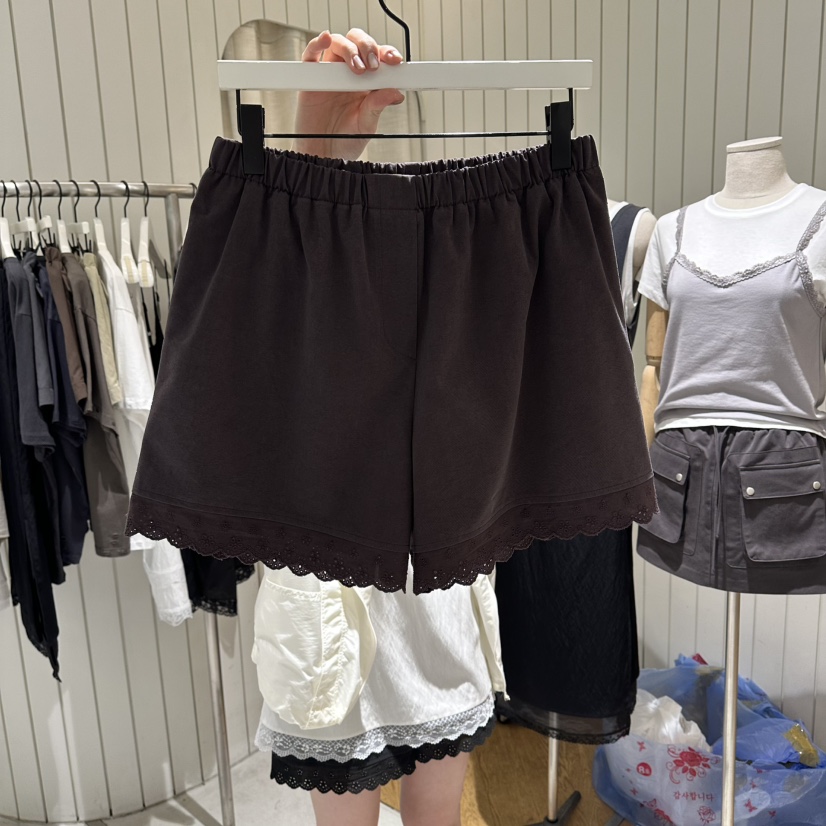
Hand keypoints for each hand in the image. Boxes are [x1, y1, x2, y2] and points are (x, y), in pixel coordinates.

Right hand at [293, 29, 404, 159]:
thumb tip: (396, 93)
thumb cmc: (344, 142)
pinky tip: (326, 39)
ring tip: (357, 67)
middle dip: (368, 47)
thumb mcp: (366, 126)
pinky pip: (311, 53)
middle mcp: (348, 74)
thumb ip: (378, 106)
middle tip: (373, 66)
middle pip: (358, 43)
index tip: (395, 61)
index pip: (378, 58)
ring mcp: (329, 74)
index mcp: (366, 83)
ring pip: (338, 43)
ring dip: (349, 48)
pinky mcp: (310, 78)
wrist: (323, 156)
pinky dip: (318, 42)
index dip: (386, 53)